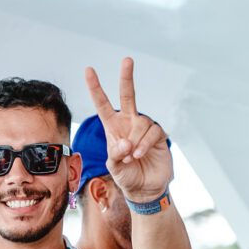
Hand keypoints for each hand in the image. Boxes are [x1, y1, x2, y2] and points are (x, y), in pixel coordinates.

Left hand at [85, 58, 172, 202]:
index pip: (103, 105)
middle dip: (127, 78)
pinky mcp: (159, 135)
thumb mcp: (113, 167)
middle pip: (128, 96)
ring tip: (132, 157)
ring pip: (140, 123)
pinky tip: (140, 155)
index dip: (96, 88)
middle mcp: (129, 123)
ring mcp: (144, 128)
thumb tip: (125, 142)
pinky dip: (145, 144)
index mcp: (113, 128)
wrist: (145, 189)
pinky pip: (152, 132)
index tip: (89, 70)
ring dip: (135, 142)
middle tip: (127, 60)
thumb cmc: (126, 176)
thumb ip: (115, 154)